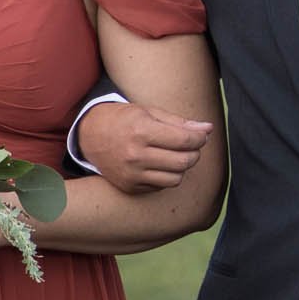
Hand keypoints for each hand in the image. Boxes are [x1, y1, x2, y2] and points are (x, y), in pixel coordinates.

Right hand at [77, 101, 213, 193]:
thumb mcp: (149, 112)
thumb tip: (208, 129)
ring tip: (175, 156)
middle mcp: (136, 155)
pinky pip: (161, 186)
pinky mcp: (129, 186)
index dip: (200, 138)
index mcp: (142, 130)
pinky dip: (165, 176)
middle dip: (194, 153)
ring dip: (181, 167)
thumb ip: (179, 122)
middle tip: (190, 146)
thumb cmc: (123, 119)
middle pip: (184, 161)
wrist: (90, 135)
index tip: (201, 135)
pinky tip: (158, 164)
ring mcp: (132, 174)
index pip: (185, 140)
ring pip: (175, 179)